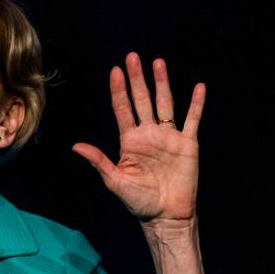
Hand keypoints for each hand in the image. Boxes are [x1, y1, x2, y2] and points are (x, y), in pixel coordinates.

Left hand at [72, 52, 204, 223]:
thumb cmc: (138, 201)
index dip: (119, 90)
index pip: (123, 109)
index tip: (115, 71)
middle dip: (137, 79)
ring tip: (158, 62)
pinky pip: (192, 120)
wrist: (164, 216)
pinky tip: (198, 87)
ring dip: (162, 83)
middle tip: (132, 57)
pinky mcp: (188, 144)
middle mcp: (148, 134)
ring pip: (165, 103)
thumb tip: (76, 146)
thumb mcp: (114, 180)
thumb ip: (98, 160)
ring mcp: (168, 137)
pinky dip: (196, 104)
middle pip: (142, 100)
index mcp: (130, 141)